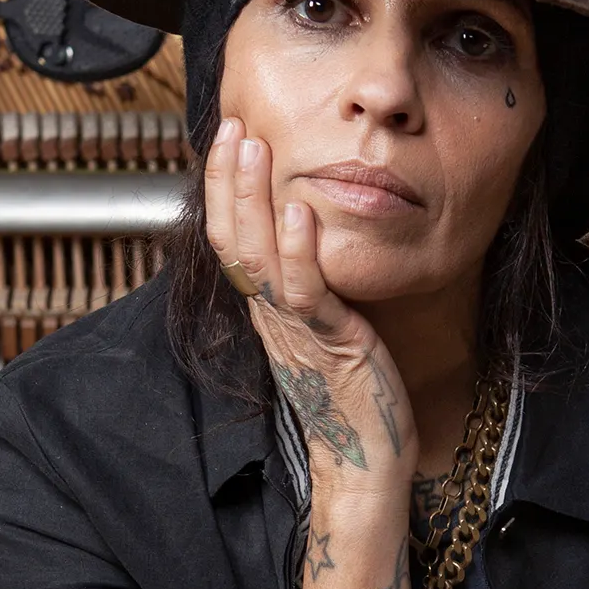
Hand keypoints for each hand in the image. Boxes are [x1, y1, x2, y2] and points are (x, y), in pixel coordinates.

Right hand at [204, 119, 415, 481]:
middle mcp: (271, 316)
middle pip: (230, 238)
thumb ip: (309, 287)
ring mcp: (296, 329)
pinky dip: (300, 248)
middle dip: (228, 179)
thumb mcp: (324, 327)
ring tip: (254, 147)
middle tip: (231, 127)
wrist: (365, 461)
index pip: (229, 238)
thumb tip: (307, 238)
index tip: (227, 138)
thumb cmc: (352, 394)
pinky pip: (305, 291)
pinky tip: (302, 208)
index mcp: (267, 310)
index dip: (223, 187)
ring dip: (253, 198)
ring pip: (258, 257)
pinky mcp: (330, 344)